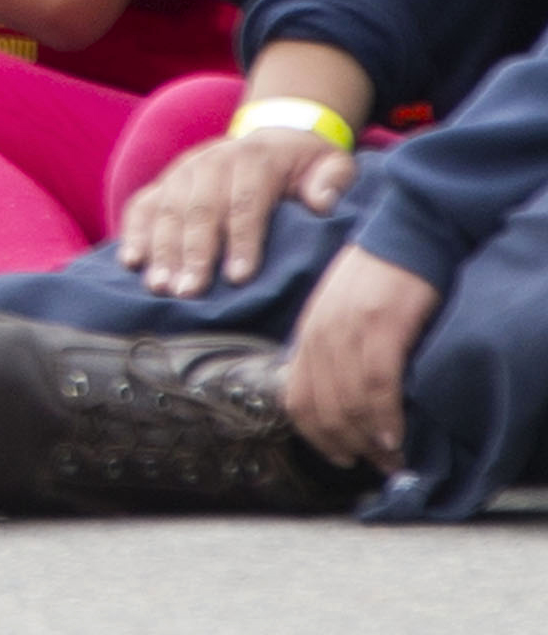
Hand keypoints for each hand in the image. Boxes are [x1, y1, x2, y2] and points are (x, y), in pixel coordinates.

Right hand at [120, 123, 357, 296]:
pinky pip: (142, 205)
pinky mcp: (165, 181)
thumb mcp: (332, 163)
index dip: (241, 240)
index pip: (244, 201)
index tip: (239, 278)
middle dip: (193, 253)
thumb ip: (332, 179)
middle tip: (190, 292)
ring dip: (161, 250)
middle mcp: (212, 161)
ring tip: (160, 286)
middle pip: (199, 209)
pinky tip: (131, 261)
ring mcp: (183, 170)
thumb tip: (321, 202)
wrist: (275, 135)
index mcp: (255, 160)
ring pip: (166, 210)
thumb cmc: (306, 164)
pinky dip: (134, 232)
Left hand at [281, 243, 440, 472]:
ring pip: (349, 401)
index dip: (316, 437)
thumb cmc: (377, 279)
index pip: (295, 399)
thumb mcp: (340, 315)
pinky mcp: (380, 324)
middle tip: (376, 466)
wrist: (404, 233)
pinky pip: (377, 382)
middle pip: (322, 407)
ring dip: (370, 440)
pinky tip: (397, 435)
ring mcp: (347, 328)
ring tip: (392, 460)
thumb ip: (334, 353)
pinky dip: (385, 414)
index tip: (341, 459)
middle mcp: (319, 334)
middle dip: (348, 445)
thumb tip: (343, 404)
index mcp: (307, 333)